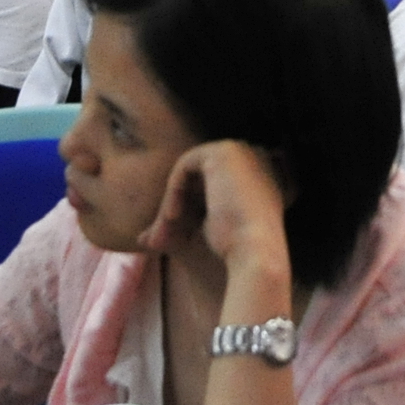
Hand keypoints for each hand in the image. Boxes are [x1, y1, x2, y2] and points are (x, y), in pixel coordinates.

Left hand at [141, 139, 291, 280]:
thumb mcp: (204, 236)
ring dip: (172, 201)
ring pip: (192, 172)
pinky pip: (185, 164)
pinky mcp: (225, 151)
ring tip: (161, 234)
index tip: (173, 239)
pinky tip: (172, 217)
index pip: (216, 185)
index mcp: (263, 178)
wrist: (256, 253)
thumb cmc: (236, 252)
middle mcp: (257, 159)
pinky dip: (174, 190)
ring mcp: (244, 151)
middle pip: (202, 178)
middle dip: (177, 206)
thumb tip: (141, 238)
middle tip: (156, 240)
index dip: (191, 209)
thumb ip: (176, 230)